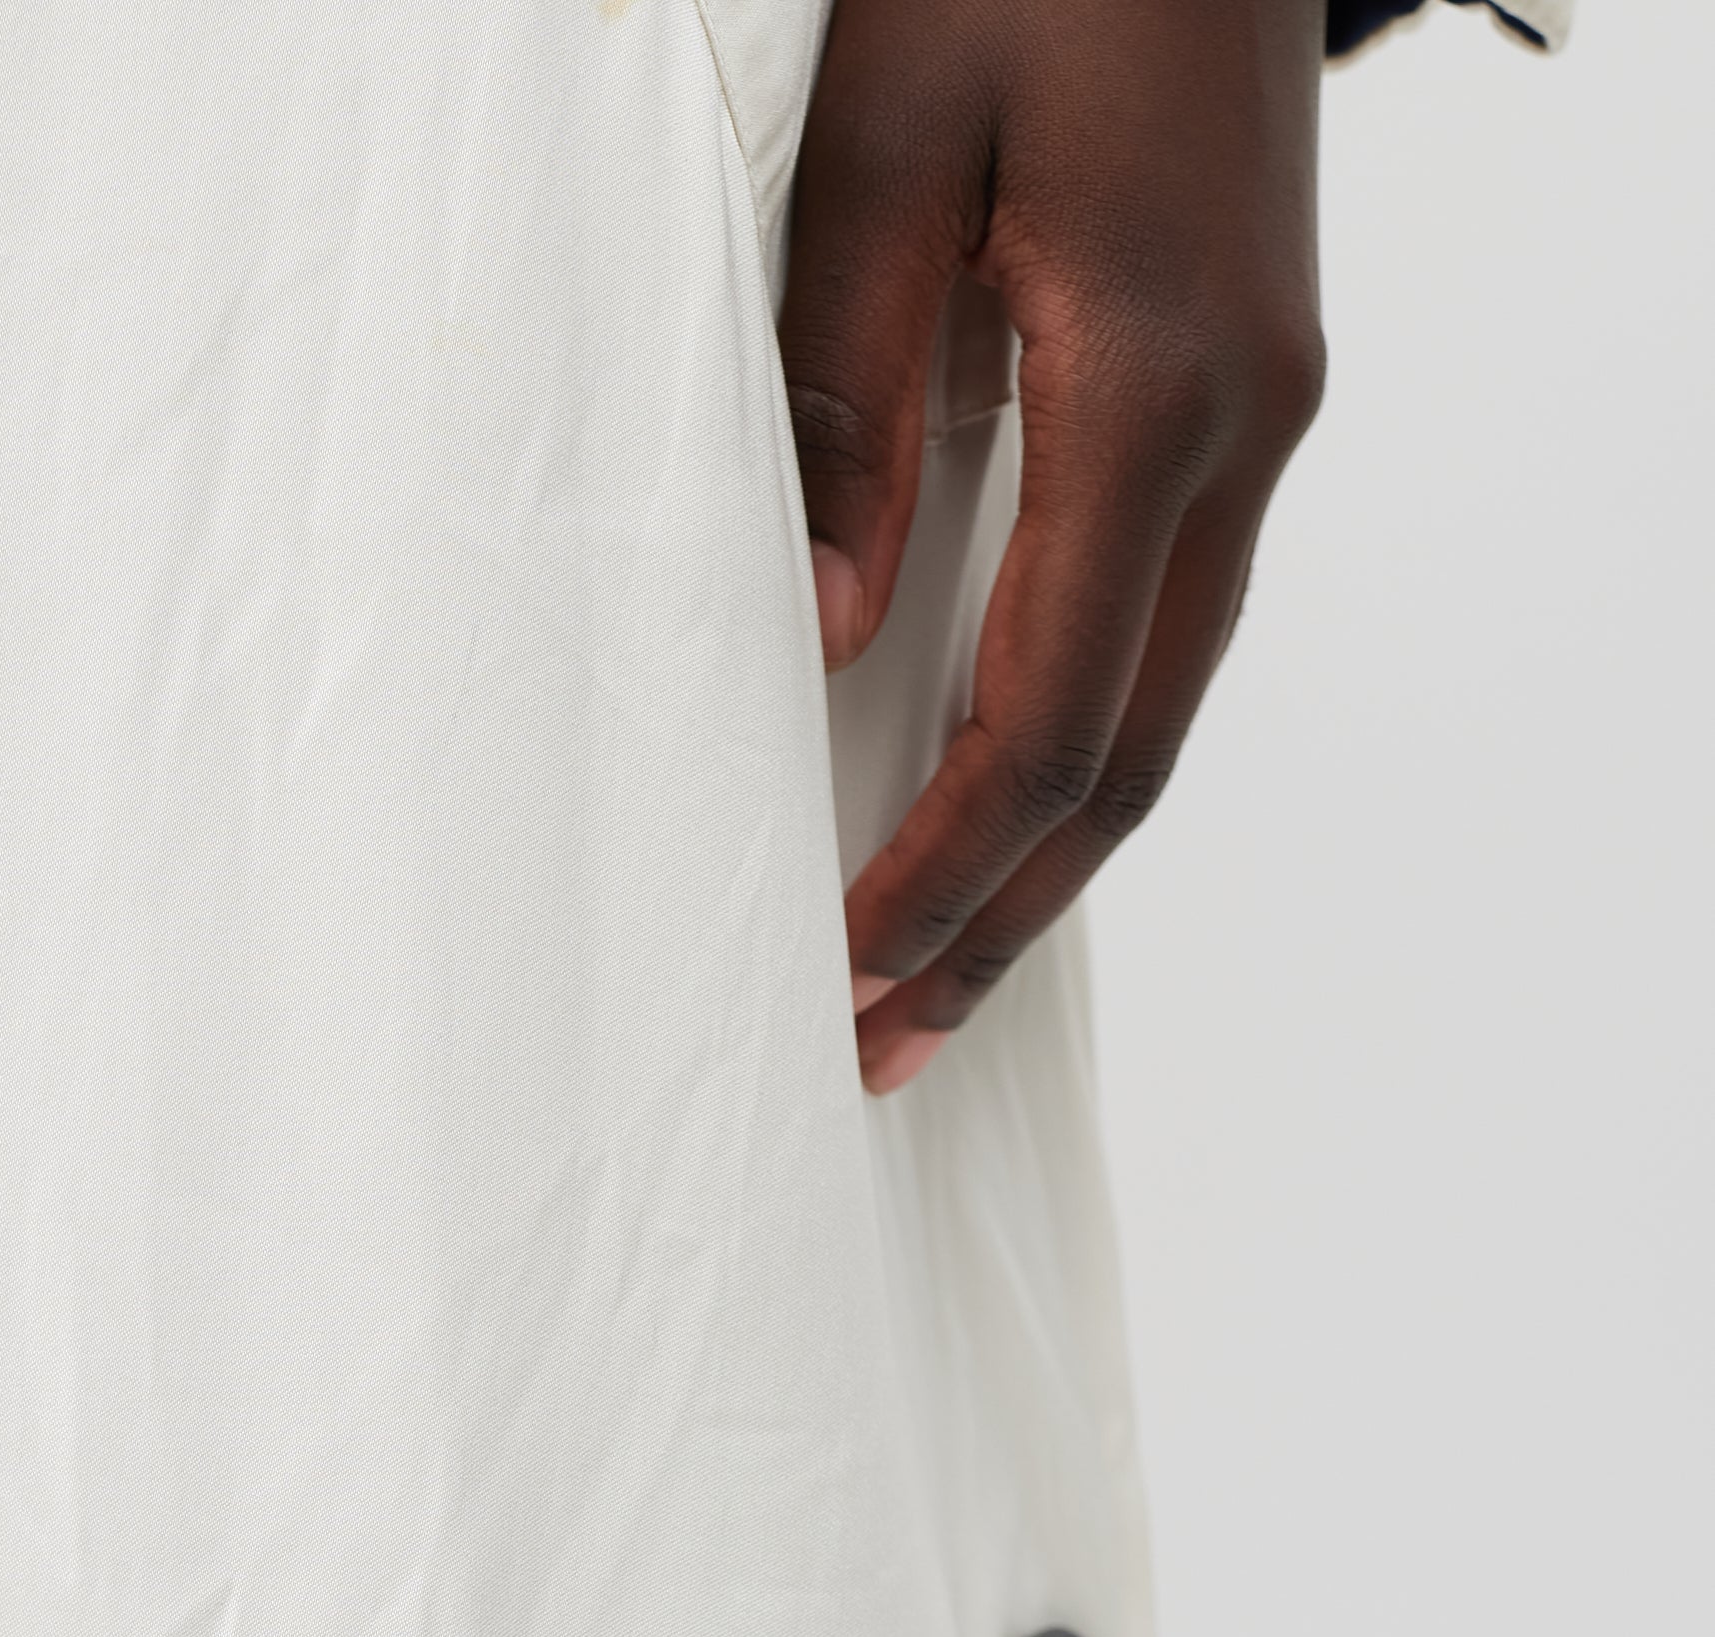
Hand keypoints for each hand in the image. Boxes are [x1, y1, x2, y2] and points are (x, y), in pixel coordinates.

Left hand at [782, 0, 1328, 1092]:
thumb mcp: (882, 137)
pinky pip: (1162, 616)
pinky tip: (996, 799)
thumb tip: (827, 633)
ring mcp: (1261, 410)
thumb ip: (845, 388)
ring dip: (1046, 851)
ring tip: (926, 970)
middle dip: (1001, 919)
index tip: (843, 970)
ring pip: (1162, 700)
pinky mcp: (1238, 383)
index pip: (1052, 722)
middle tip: (878, 1047)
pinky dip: (1078, 737)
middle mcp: (1243, 428)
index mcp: (1160, 388)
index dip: (945, 873)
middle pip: (1131, 758)